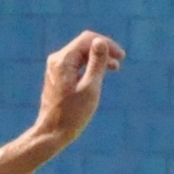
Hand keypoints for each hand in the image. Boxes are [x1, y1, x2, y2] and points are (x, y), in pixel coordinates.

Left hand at [31, 31, 124, 150]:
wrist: (52, 134)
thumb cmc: (72, 114)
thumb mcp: (90, 87)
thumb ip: (96, 63)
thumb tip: (100, 41)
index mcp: (63, 60)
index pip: (88, 40)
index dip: (106, 44)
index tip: (121, 56)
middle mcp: (57, 60)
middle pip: (84, 45)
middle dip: (103, 51)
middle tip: (119, 61)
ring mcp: (55, 69)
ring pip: (81, 55)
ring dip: (97, 59)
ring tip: (114, 68)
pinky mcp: (57, 77)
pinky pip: (76, 65)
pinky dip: (89, 67)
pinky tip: (99, 75)